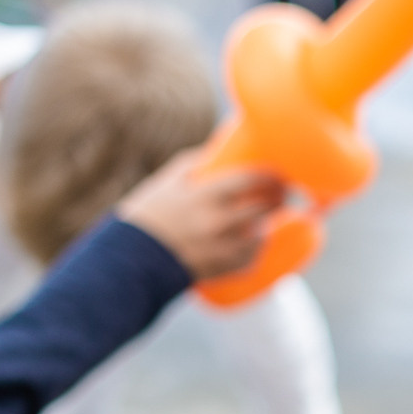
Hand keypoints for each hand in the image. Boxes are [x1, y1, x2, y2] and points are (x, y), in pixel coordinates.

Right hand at [117, 150, 285, 280]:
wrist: (132, 256)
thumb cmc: (149, 213)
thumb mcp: (169, 180)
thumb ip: (196, 163)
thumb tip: (222, 145)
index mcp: (205, 196)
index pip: (251, 179)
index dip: (270, 174)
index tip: (278, 172)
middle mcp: (218, 221)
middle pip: (265, 208)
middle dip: (278, 199)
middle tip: (281, 193)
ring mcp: (223, 248)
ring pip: (263, 235)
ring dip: (269, 224)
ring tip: (269, 216)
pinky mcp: (224, 268)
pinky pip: (253, 258)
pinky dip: (256, 249)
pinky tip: (256, 241)